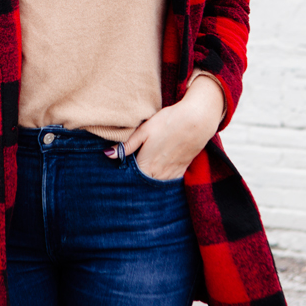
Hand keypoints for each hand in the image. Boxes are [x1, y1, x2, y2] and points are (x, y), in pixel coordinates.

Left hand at [107, 75, 224, 179]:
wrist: (196, 120)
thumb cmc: (168, 122)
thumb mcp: (144, 130)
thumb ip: (127, 145)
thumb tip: (108, 154)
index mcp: (146, 165)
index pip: (130, 179)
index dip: (123, 177)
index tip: (117, 174)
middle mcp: (158, 174)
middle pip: (143, 184)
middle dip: (135, 182)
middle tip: (127, 177)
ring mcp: (171, 173)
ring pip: (156, 185)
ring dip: (149, 182)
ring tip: (143, 175)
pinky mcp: (182, 170)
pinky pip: (169, 182)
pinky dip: (162, 181)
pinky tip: (158, 174)